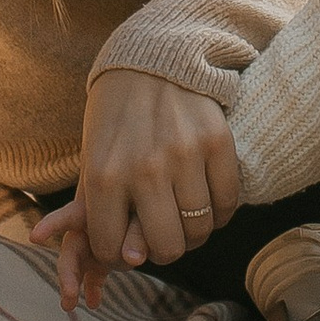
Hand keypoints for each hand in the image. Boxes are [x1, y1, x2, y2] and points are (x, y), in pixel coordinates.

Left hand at [31, 71, 240, 309]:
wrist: (152, 60)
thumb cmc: (116, 118)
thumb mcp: (92, 159)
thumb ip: (100, 212)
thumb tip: (130, 261)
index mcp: (103, 175)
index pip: (113, 248)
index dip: (120, 254)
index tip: (125, 244)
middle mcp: (144, 168)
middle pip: (166, 247)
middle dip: (164, 249)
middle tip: (164, 233)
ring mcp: (184, 155)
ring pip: (200, 229)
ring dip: (195, 231)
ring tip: (185, 215)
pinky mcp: (217, 142)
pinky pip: (227, 203)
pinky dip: (220, 211)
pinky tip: (208, 199)